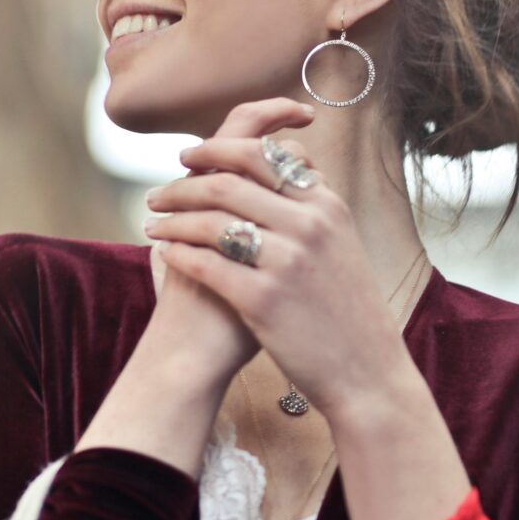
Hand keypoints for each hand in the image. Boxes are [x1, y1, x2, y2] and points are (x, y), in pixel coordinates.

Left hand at [144, 115, 413, 417]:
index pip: (262, 154)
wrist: (366, 370)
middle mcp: (309, 224)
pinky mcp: (264, 299)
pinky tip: (166, 255)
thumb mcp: (341, 243)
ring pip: (211, 220)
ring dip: (172, 219)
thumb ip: (309, 205)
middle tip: (156, 193)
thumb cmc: (346, 309)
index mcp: (326, 204)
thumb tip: (279, 165)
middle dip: (182, 183)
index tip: (189, 155)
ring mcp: (287, 261)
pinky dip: (179, 255)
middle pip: (228, 182)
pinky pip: (207, 265)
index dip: (216, 149)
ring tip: (152, 225)